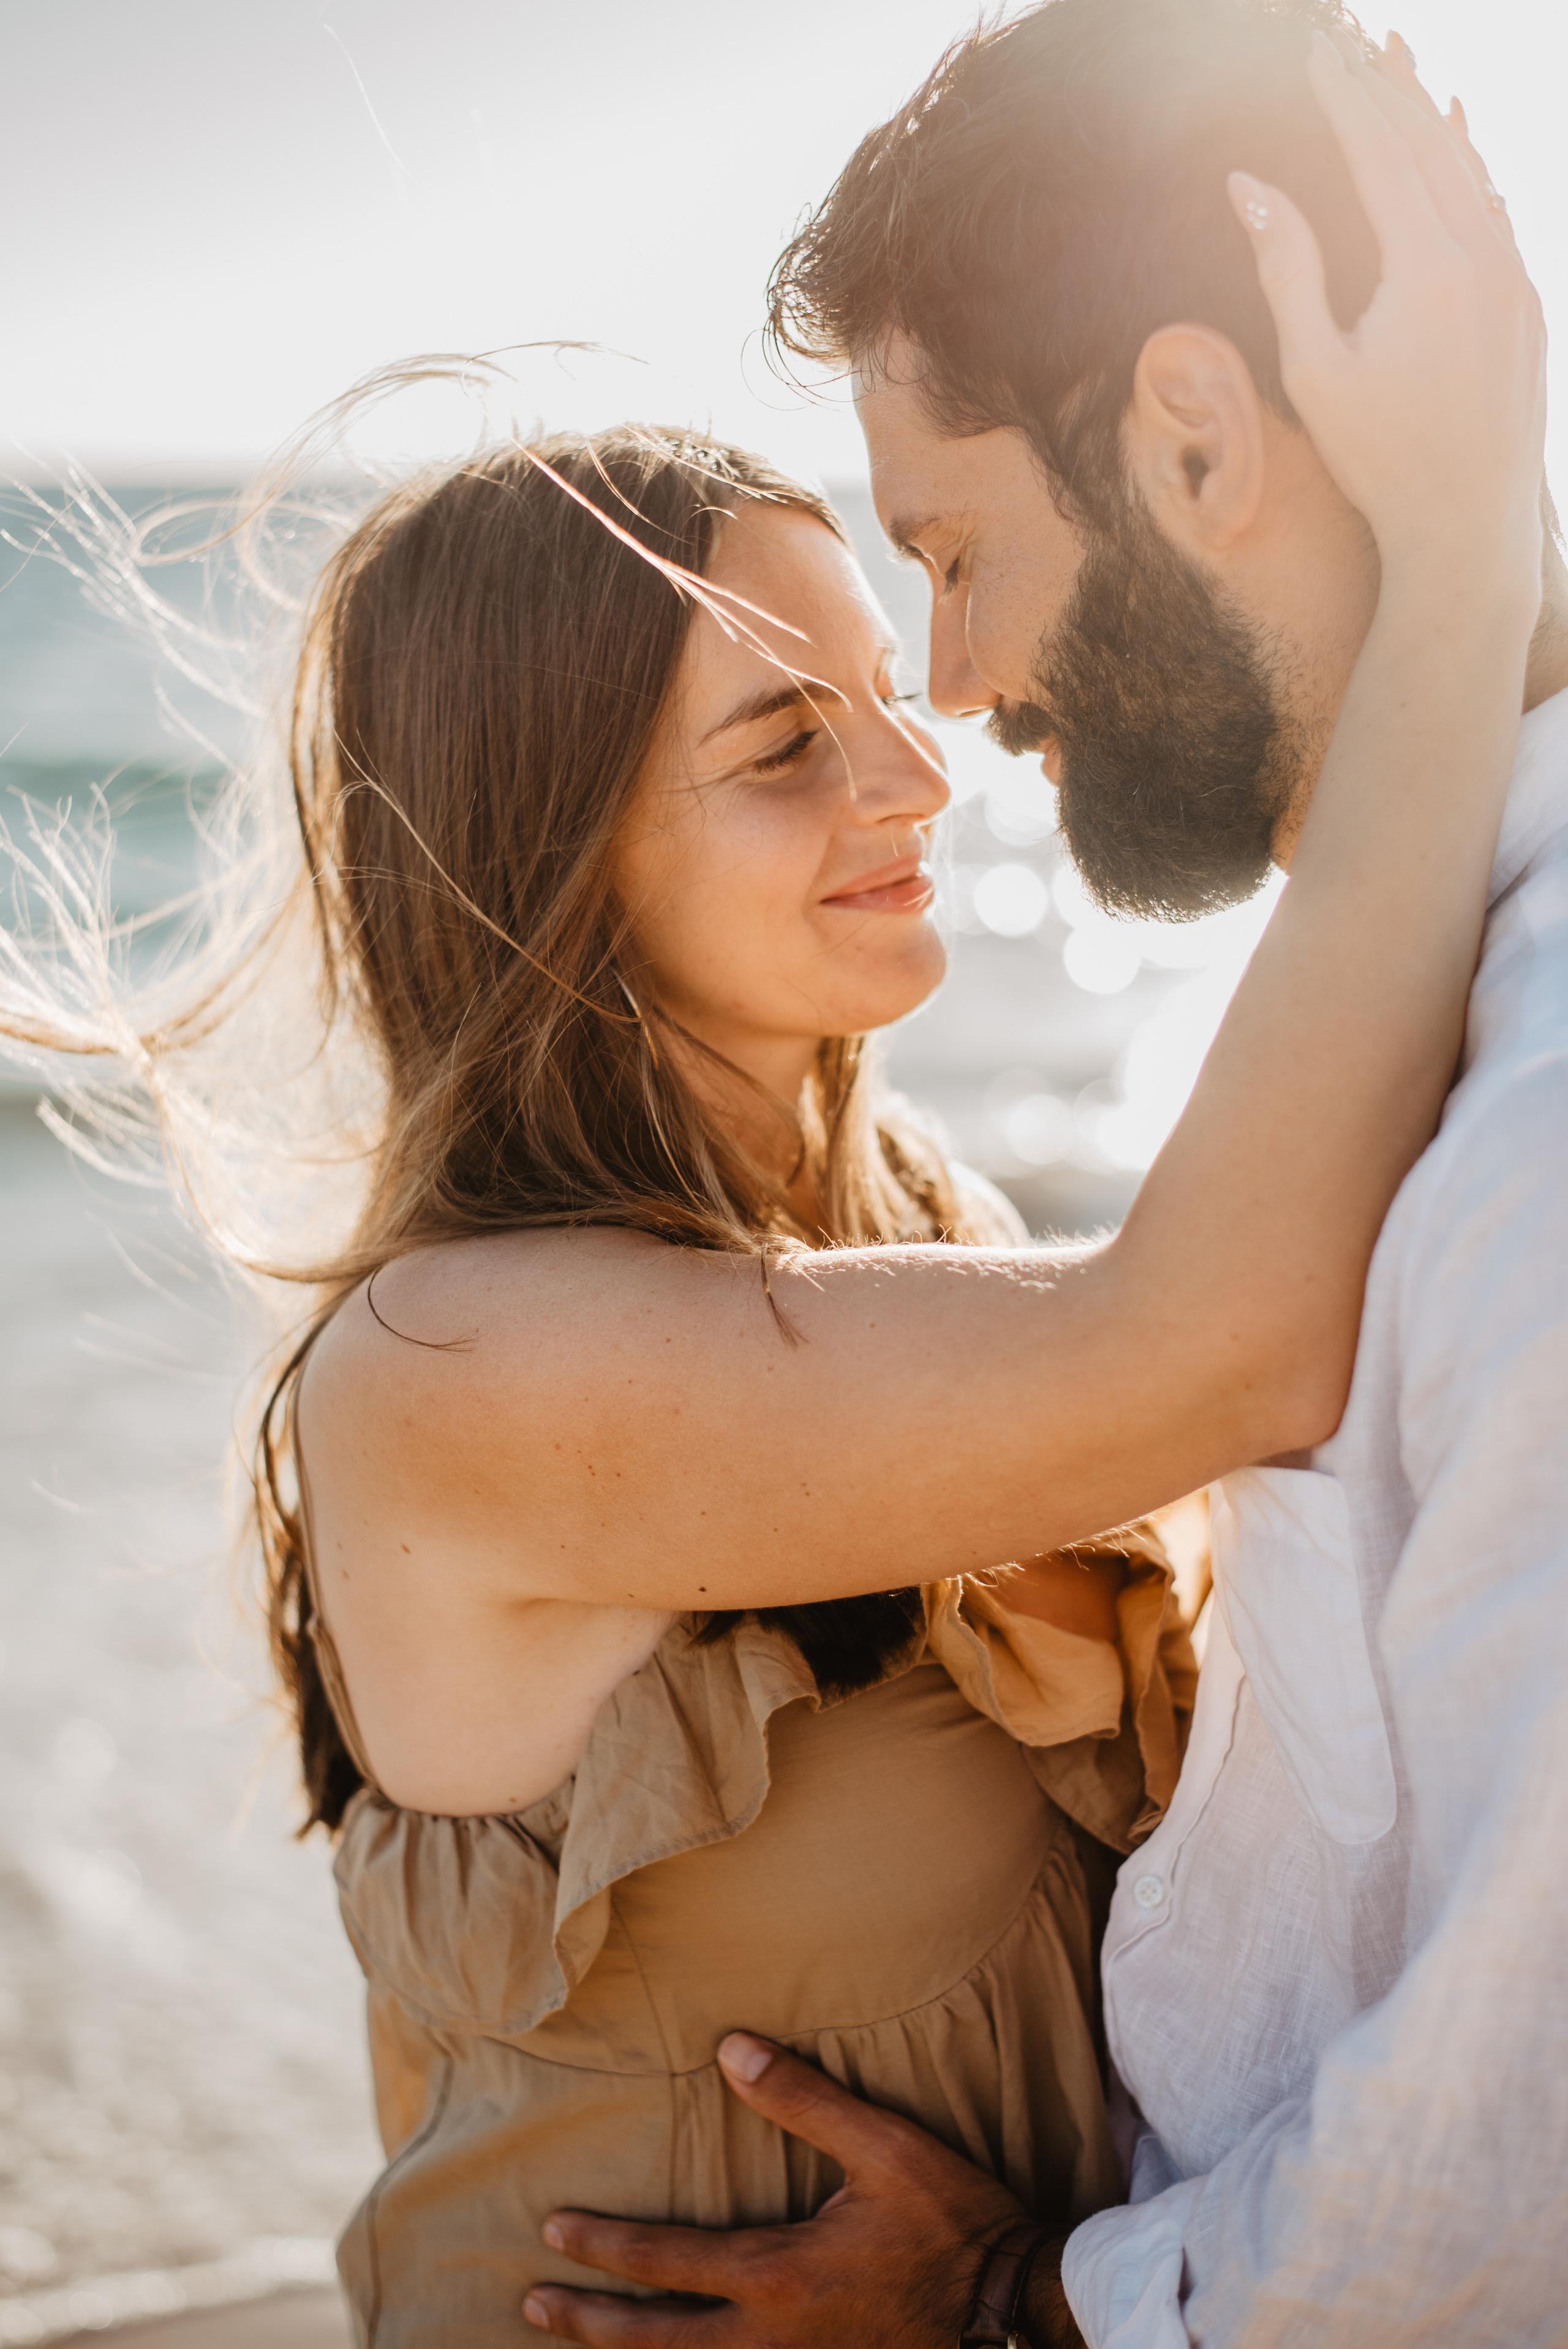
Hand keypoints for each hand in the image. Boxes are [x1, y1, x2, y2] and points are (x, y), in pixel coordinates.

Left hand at [525, 2032, 1071, 2346]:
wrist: (1016, 2313)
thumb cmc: (953, 2224)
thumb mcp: (885, 2146)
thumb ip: (804, 2099)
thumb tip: (731, 2048)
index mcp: (779, 2277)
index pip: (667, 2262)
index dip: (605, 2248)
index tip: (552, 2231)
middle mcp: (772, 2341)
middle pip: (655, 2341)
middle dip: (588, 2323)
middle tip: (532, 2303)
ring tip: (582, 2344)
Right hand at [1228, 28, 1544, 595]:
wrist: (1469, 528)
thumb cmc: (1380, 460)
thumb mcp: (1315, 369)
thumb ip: (1287, 268)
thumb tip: (1248, 185)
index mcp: (1428, 267)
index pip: (1379, 153)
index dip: (1342, 97)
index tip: (1312, 51)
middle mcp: (1485, 257)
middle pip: (1430, 144)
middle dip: (1384, 88)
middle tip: (1349, 41)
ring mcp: (1516, 280)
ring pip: (1472, 172)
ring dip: (1430, 115)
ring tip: (1402, 64)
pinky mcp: (1529, 308)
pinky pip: (1497, 212)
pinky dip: (1471, 166)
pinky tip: (1458, 142)